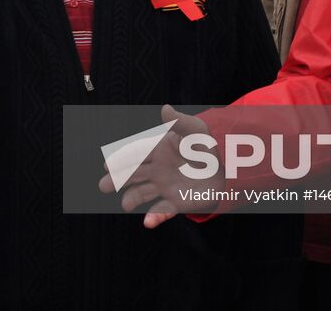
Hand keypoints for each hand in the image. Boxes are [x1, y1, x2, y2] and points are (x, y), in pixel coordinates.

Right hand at [98, 105, 224, 228]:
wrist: (227, 167)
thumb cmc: (208, 144)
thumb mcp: (196, 131)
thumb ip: (180, 122)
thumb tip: (165, 108)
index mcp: (158, 149)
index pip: (136, 153)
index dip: (121, 158)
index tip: (107, 165)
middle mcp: (157, 168)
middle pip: (132, 173)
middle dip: (117, 179)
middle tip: (103, 186)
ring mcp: (164, 186)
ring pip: (142, 193)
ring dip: (132, 199)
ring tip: (126, 205)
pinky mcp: (175, 202)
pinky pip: (162, 211)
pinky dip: (155, 217)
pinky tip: (148, 222)